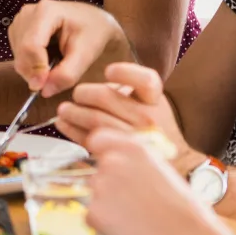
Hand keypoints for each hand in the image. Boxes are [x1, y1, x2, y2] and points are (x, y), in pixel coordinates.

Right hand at [8, 0, 132, 97]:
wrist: (92, 19)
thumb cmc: (93, 32)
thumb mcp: (87, 53)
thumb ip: (67, 74)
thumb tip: (44, 91)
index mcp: (45, 11)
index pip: (31, 45)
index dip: (35, 69)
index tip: (44, 87)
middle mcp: (27, 13)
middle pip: (22, 52)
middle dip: (34, 73)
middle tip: (54, 81)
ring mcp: (20, 20)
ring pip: (18, 56)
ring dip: (32, 70)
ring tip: (55, 66)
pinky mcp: (17, 29)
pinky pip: (18, 55)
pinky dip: (30, 65)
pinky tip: (47, 60)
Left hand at [56, 63, 197, 172]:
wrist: (171, 163)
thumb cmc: (153, 129)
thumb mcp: (151, 105)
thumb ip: (129, 93)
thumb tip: (95, 88)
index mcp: (155, 101)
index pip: (145, 81)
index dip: (125, 72)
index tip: (108, 71)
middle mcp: (147, 119)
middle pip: (106, 97)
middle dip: (84, 93)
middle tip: (77, 95)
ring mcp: (132, 138)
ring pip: (95, 119)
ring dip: (73, 112)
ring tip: (63, 110)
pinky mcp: (117, 154)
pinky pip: (89, 140)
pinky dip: (72, 130)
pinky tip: (64, 124)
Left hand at [84, 128, 234, 234]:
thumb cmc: (184, 210)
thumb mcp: (161, 170)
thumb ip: (135, 162)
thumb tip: (116, 164)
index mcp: (132, 148)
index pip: (97, 140)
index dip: (101, 154)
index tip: (109, 167)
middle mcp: (112, 162)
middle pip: (97, 172)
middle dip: (109, 187)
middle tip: (132, 205)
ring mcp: (100, 187)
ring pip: (94, 195)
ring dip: (107, 207)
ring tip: (135, 220)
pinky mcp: (93, 213)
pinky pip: (92, 217)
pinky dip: (105, 226)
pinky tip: (129, 231)